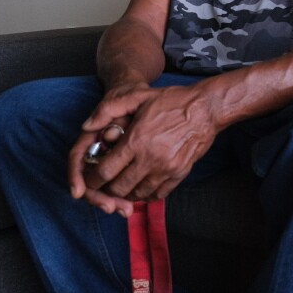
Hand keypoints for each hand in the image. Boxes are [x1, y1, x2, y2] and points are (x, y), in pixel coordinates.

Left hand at [69, 83, 219, 213]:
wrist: (206, 109)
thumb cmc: (171, 101)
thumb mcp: (137, 97)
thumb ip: (108, 109)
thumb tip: (86, 126)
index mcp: (136, 141)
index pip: (105, 172)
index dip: (93, 179)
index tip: (91, 178)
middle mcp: (150, 159)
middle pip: (119, 188)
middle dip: (106, 189)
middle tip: (104, 183)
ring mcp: (166, 169)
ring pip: (137, 194)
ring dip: (126, 193)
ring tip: (122, 185)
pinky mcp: (179, 174)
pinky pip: (157, 195)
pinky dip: (146, 195)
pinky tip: (141, 186)